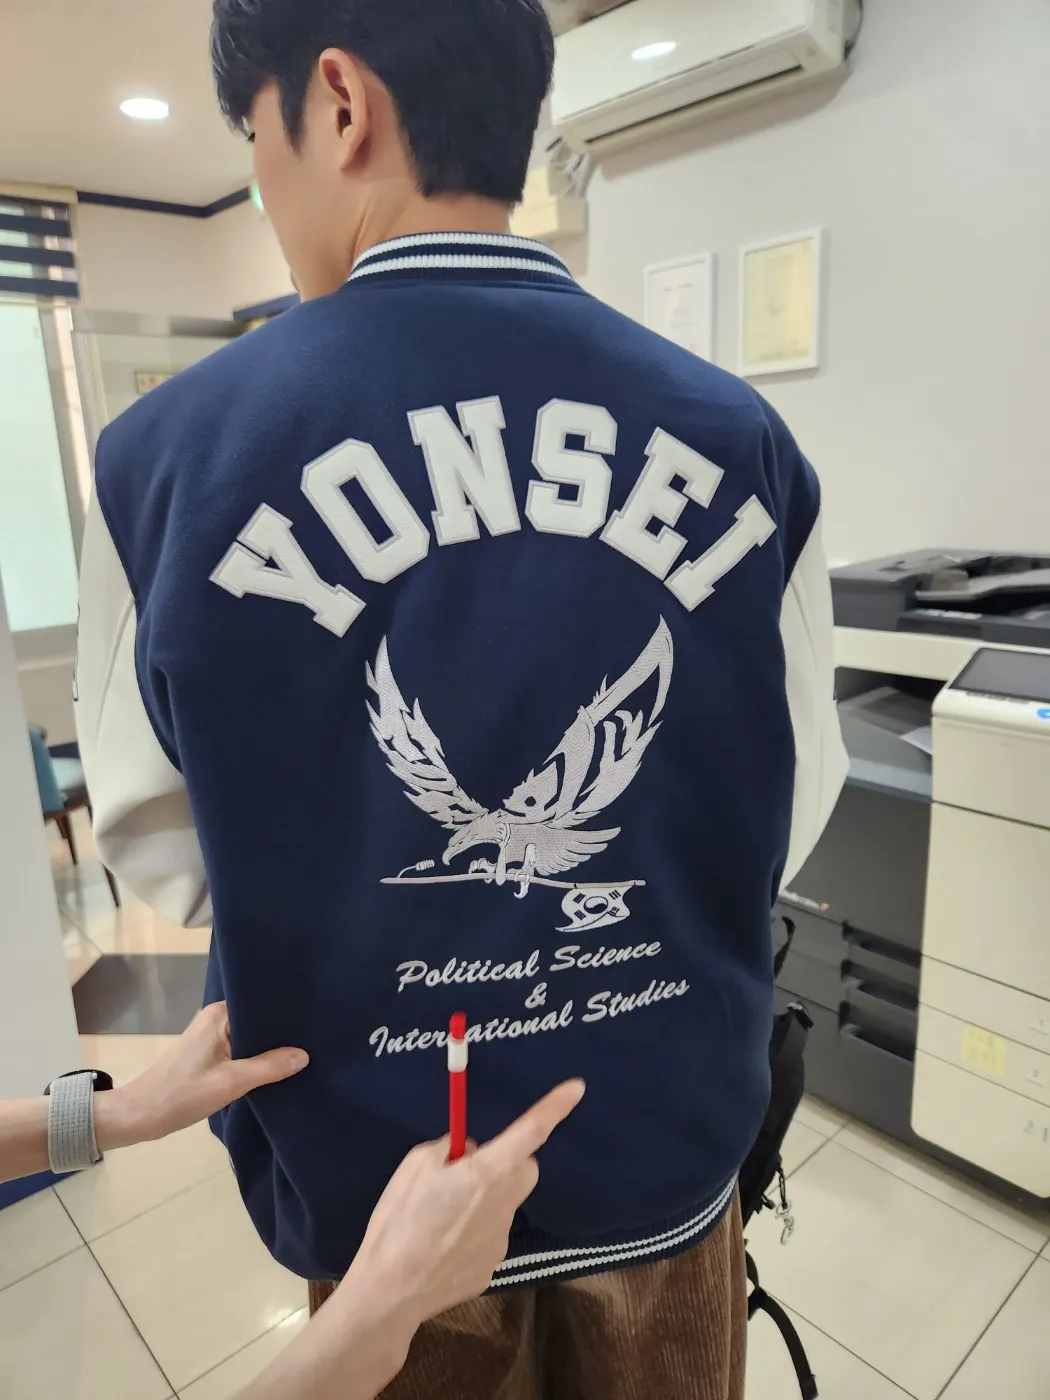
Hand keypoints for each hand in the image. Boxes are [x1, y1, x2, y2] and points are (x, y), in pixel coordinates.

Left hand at [95, 1002, 308, 1150]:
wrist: (139, 1116)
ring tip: (303, 1053)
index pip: (261, 1004)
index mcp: (219, 1015)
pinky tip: (277, 1068)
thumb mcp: (229, 1082)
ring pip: (251, 1037)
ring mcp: (212, 1035)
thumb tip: (304, 1055)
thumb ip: (268, 1067)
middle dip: (282, 1032)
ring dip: (270, 1047)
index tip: (315, 1021)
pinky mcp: (209, 1053)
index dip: (287, 1013)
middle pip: (258, 1020)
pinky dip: (257, 1058)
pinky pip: (242, 1048)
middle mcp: (216, 1018)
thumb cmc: (181, 1094)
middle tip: (316, 1040)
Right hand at [345, 1080, 584, 1327]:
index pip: (530, 1132)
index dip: (554, 1108)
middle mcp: (503, 1205)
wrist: (390, 1291)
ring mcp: (500, 1240)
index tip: (577, 1088)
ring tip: (442, 1215)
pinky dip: (473, 1231)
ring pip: (505, 1204)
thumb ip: (449, 1150)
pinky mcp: (491, 1267)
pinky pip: (490, 1235)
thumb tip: (468, 1155)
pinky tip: (442, 1244)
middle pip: (525, 1170)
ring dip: (485, 1198)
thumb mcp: (415, 1166)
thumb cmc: (399, 1221)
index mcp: (485, 1174)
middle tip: (471, 1169)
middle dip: (508, 1162)